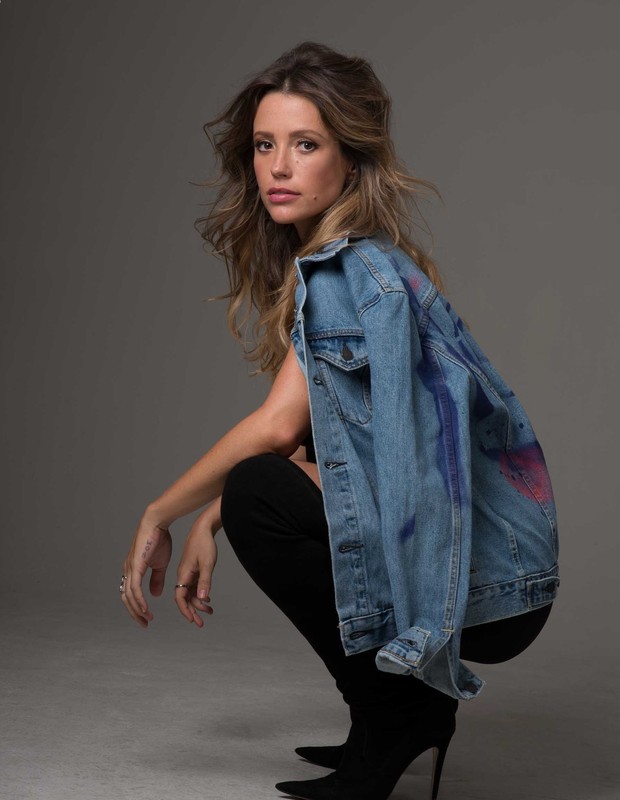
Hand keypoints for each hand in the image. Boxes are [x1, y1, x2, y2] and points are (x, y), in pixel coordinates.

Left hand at [121, 518, 172, 626]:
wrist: (157, 524)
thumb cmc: (158, 540)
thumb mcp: (160, 564)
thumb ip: (157, 580)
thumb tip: (154, 595)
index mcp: (132, 570)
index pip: (130, 594)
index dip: (136, 608)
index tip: (146, 618)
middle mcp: (128, 571)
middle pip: (126, 599)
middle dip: (134, 613)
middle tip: (144, 623)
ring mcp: (130, 568)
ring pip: (129, 596)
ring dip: (137, 609)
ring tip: (146, 618)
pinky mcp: (135, 566)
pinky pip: (134, 588)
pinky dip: (138, 600)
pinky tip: (144, 608)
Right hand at [174, 498, 220, 626]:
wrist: (203, 528)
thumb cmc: (204, 543)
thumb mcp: (207, 563)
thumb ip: (205, 581)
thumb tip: (201, 598)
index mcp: (183, 574)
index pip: (180, 598)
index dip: (185, 610)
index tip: (193, 620)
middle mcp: (183, 575)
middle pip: (185, 598)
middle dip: (193, 611)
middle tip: (201, 623)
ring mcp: (187, 573)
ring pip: (190, 593)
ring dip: (198, 603)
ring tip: (209, 611)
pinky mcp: (192, 569)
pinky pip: (194, 586)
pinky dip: (200, 594)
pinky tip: (207, 599)